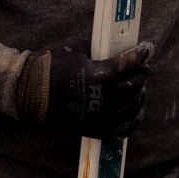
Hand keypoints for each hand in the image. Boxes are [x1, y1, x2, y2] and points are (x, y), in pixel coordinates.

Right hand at [17, 40, 152, 137]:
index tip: (146, 48)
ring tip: (137, 91)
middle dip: (142, 75)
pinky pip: (124, 129)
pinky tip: (134, 114)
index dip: (142, 53)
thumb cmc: (52, 67)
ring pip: (134, 108)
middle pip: (136, 86)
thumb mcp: (76, 48)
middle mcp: (106, 97)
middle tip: (141, 69)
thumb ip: (98, 49)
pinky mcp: (97, 129)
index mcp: (101, 74)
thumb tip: (111, 48)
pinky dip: (133, 121)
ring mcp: (103, 116)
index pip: (131, 63)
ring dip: (139, 97)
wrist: (32, 96)